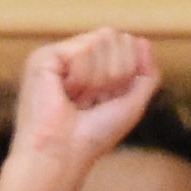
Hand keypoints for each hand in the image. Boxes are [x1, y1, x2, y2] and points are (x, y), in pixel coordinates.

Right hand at [8, 28, 162, 177]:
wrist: (63, 154)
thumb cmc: (93, 137)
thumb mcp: (133, 104)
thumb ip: (147, 73)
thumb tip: (143, 41)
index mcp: (93, 66)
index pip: (124, 42)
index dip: (127, 70)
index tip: (108, 99)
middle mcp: (75, 56)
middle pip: (114, 36)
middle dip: (116, 72)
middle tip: (93, 100)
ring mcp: (58, 55)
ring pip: (101, 40)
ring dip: (98, 79)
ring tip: (78, 100)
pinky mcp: (44, 58)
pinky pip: (82, 50)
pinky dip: (81, 78)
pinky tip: (65, 94)